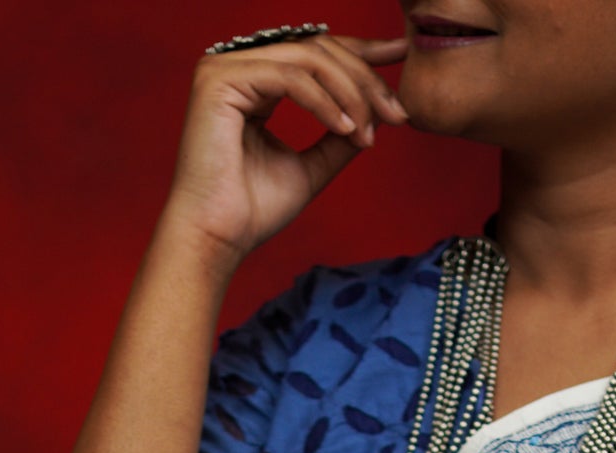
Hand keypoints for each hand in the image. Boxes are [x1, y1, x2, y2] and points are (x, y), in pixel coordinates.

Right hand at [165, 32, 408, 263]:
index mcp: (255, 80)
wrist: (216, 239)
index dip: (360, 51)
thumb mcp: (311, 167)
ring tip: (368, 132)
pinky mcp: (220, 79)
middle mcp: (238, 66)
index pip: (314, 53)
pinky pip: (290, 77)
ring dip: (349, 94)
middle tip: (397, 113)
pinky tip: (344, 127)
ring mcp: (225, 67)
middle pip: (317, 49)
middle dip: (364, 79)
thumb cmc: (252, 212)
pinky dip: (324, 102)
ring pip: (308, 59)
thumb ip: (340, 137)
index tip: (399, 54)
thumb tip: (379, 114)